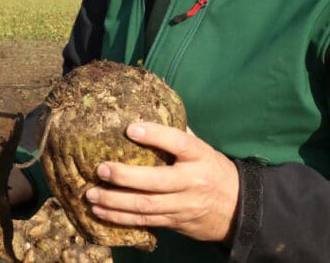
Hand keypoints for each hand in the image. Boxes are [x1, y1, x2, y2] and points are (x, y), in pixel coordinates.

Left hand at [83, 122, 239, 242]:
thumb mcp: (203, 149)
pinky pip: (144, 221)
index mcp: (200, 156)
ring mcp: (183, 204)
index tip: (130, 128)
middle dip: (125, 176)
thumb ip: (179, 134)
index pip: (179, 143)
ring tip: (92, 193)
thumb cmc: (212, 170)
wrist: (237, 209)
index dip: (155, 135)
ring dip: (115, 201)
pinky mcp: (174, 221)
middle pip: (156, 181)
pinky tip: (100, 211)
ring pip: (146, 205)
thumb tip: (151, 108)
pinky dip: (120, 218)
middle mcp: (192, 181)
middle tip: (101, 168)